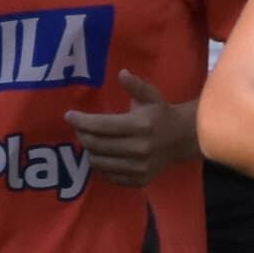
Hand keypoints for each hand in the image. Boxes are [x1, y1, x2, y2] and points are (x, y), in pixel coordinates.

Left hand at [65, 70, 195, 187]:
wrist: (184, 138)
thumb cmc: (162, 114)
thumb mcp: (151, 96)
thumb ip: (136, 86)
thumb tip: (122, 73)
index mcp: (141, 125)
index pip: (100, 125)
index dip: (80, 120)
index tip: (69, 116)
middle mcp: (140, 148)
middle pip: (95, 144)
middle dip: (81, 134)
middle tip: (79, 128)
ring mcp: (139, 166)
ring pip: (98, 161)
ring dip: (89, 151)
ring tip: (90, 141)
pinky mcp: (139, 179)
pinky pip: (108, 176)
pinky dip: (100, 166)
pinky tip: (102, 155)